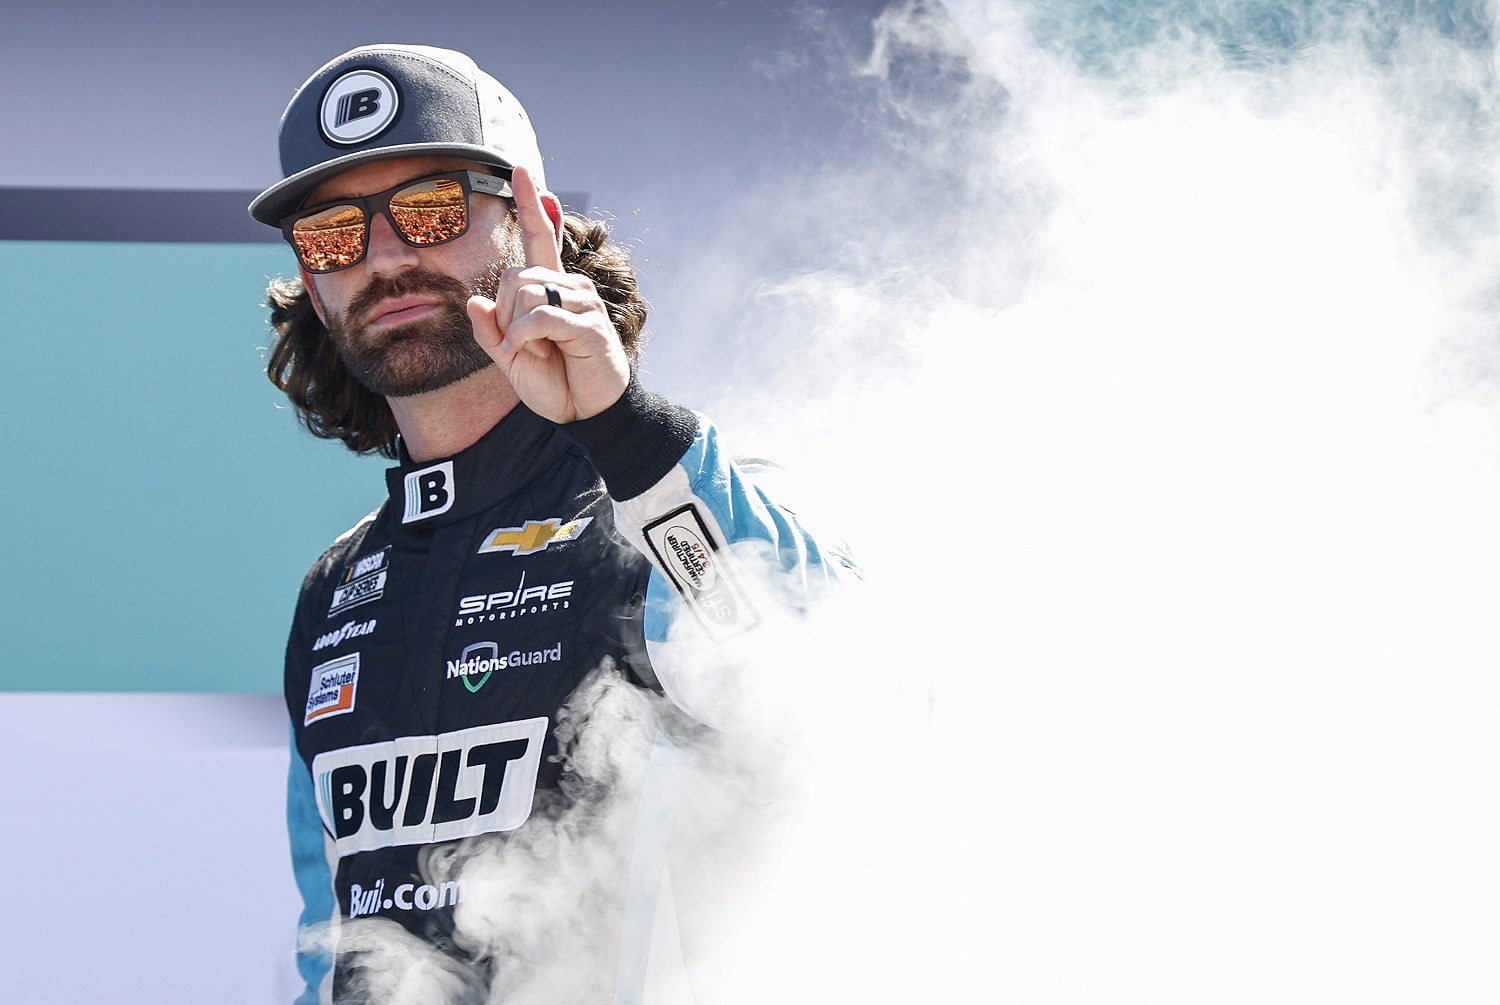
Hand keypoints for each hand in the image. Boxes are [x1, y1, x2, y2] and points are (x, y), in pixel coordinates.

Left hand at [466, 165, 630, 422]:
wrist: (586, 414)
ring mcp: (582, 302)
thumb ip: (491, 332)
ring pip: (525, 294)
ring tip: (535, 353)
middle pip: (514, 277)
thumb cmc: (555, 384)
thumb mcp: (510, 360)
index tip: (521, 171)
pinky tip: (535, 354)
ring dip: (516, 331)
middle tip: (520, 346)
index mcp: (550, 290)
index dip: (529, 205)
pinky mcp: (590, 324)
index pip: (538, 238)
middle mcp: (569, 287)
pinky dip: (526, 338)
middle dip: (504, 315)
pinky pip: (541, 317)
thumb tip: (475, 301)